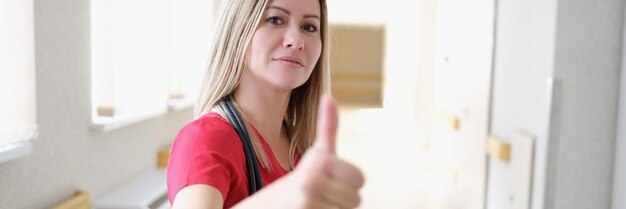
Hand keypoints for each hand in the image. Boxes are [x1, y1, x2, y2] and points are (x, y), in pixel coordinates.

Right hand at [234, 95, 364, 208]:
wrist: (269, 205)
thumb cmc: (302, 179)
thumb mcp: (316, 153)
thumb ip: (327, 127)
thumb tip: (329, 97)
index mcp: (321, 159)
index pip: (360, 179)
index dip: (350, 184)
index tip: (331, 180)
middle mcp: (314, 177)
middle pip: (356, 199)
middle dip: (343, 201)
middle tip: (324, 196)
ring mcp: (308, 199)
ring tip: (317, 204)